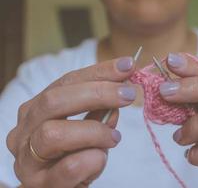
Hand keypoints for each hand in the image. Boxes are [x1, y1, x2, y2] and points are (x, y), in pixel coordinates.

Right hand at [6, 57, 136, 187]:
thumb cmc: (75, 156)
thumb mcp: (88, 129)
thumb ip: (99, 110)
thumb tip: (123, 86)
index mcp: (35, 112)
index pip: (65, 82)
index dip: (98, 72)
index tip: (127, 65)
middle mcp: (24, 132)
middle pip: (53, 100)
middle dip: (97, 93)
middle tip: (128, 95)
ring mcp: (28, 160)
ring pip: (54, 133)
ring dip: (94, 131)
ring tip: (114, 138)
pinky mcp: (40, 186)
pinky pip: (70, 167)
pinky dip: (94, 159)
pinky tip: (100, 158)